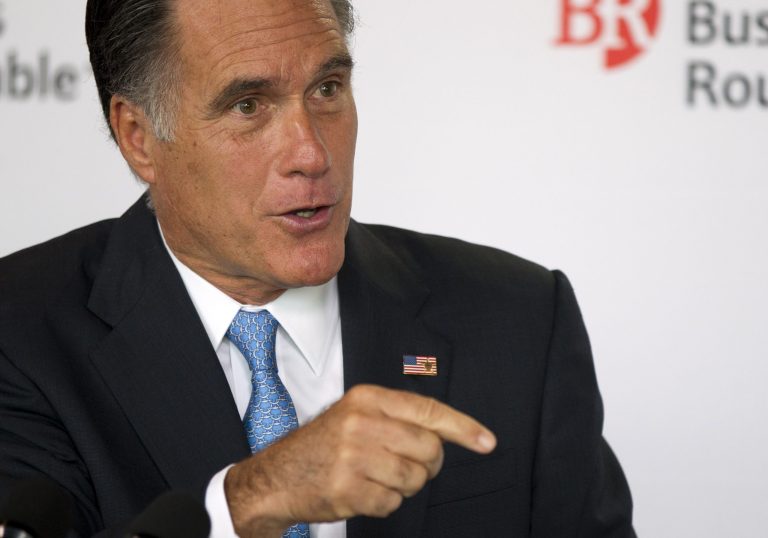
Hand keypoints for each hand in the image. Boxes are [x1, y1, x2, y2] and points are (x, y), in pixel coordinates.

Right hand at [224, 384, 495, 536]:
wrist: (277, 476)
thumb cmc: (325, 445)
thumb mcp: (356, 415)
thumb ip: (398, 419)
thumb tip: (448, 437)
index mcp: (368, 398)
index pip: (428, 410)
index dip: (463, 427)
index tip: (487, 441)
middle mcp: (361, 422)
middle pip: (428, 448)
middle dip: (426, 464)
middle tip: (404, 465)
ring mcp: (353, 456)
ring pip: (414, 478)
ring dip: (403, 486)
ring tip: (375, 477)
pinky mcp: (347, 488)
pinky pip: (392, 503)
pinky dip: (383, 503)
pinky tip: (360, 492)